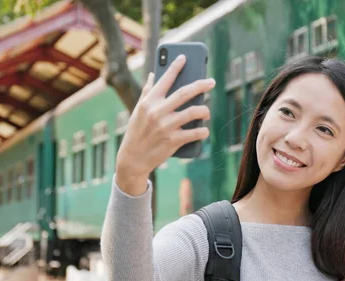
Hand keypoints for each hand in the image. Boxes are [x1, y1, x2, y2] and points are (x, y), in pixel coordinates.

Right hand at [115, 54, 214, 194]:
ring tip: (206, 111)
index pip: (164, 79)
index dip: (175, 66)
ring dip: (204, 110)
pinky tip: (204, 130)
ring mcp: (166, 126)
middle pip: (185, 93)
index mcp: (149, 102)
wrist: (132, 159)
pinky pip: (195, 133)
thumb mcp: (138, 111)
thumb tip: (151, 74)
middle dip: (201, 84)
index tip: (185, 57)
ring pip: (194, 112)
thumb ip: (147, 92)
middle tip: (211, 81)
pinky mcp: (173, 141)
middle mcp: (158, 112)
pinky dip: (202, 131)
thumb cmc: (136, 132)